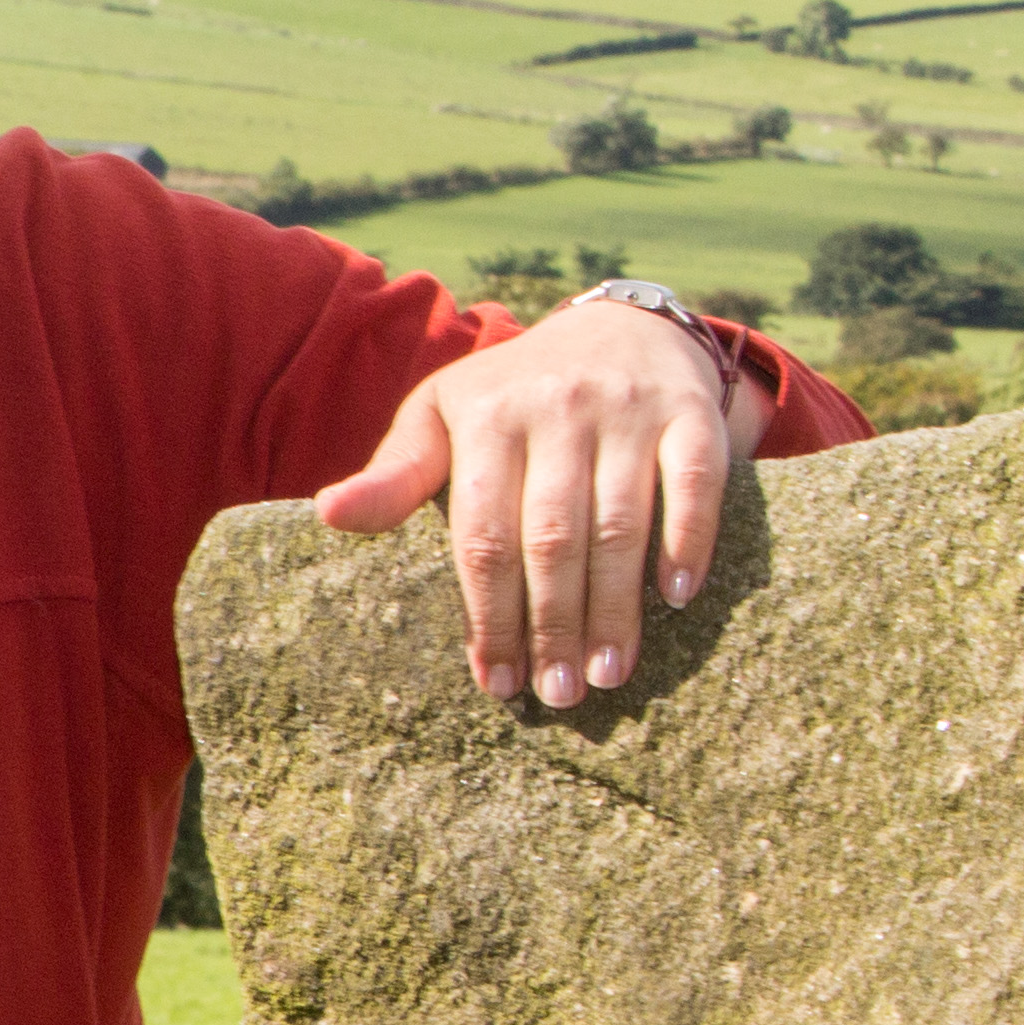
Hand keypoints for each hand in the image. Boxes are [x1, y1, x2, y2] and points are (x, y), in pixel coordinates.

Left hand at [313, 300, 751, 704]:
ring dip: (616, 607)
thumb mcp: (440, 418)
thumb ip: (393, 474)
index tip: (496, 682)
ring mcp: (627, 410)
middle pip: (552, 538)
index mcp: (486, 420)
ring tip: (607, 674)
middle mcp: (556, 410)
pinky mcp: (690, 413)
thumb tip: (328, 515)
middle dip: (553, 625)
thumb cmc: (511, 397)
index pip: (483, 536)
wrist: (619, 329)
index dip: (489, 614)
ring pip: (622, 522)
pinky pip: (695, 483)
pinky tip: (676, 598)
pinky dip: (688, 541)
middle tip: (558, 695)